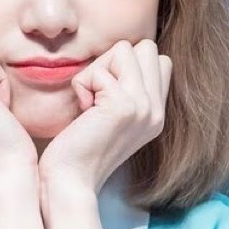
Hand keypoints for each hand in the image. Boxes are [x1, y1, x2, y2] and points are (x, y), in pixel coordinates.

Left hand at [37, 39, 172, 196]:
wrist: (70, 181)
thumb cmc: (78, 148)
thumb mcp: (111, 117)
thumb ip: (126, 90)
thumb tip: (120, 55)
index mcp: (157, 113)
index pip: (158, 60)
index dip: (126, 66)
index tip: (106, 95)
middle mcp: (156, 110)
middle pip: (146, 47)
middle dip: (114, 61)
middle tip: (97, 94)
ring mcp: (144, 107)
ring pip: (124, 49)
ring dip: (98, 70)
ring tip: (90, 102)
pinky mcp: (123, 107)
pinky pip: (99, 70)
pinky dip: (83, 85)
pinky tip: (83, 112)